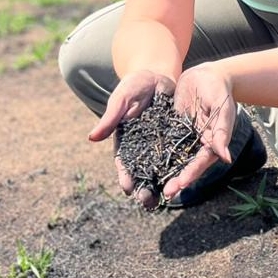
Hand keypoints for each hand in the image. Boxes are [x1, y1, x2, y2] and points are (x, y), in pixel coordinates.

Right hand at [88, 70, 174, 209]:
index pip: (123, 162)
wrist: (158, 74)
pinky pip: (179, 154)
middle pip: (142, 171)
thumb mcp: (121, 99)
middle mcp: (142, 146)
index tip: (127, 188)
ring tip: (166, 199)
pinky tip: (185, 179)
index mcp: (125, 140)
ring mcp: (160, 144)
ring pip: (161, 168)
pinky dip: (180, 167)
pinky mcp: (176, 138)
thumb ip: (110, 118)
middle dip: (144, 187)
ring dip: (162, 183)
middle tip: (148, 202)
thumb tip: (92, 137)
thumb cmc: (134, 85)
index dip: (125, 175)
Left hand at [162, 63, 235, 200]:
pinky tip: (141, 162)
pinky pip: (164, 142)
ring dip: (164, 171)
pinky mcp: (172, 128)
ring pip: (173, 157)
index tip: (180, 185)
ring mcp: (184, 136)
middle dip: (176, 179)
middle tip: (165, 193)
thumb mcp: (222, 108)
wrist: (206, 74)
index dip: (191, 174)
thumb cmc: (219, 89)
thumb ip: (222, 131)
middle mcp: (197, 143)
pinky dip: (155, 153)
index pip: (200, 162)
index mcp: (211, 142)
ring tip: (151, 184)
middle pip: (186, 165)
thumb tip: (225, 157)